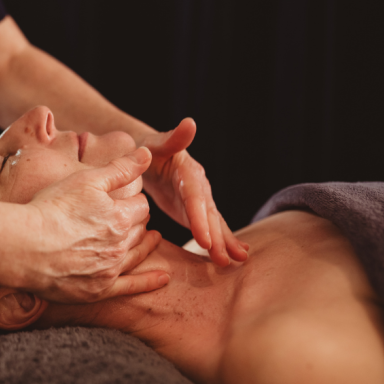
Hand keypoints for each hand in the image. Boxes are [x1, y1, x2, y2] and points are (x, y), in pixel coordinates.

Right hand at [27, 147, 168, 303]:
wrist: (26, 247)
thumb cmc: (52, 209)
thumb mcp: (87, 180)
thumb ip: (120, 168)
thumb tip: (147, 154)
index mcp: (121, 216)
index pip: (140, 205)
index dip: (135, 200)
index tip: (128, 198)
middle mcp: (121, 245)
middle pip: (140, 229)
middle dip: (139, 220)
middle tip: (134, 216)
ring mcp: (110, 269)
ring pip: (137, 254)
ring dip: (145, 244)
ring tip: (151, 238)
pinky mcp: (98, 290)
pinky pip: (131, 287)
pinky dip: (148, 282)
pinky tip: (162, 278)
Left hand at [139, 118, 248, 265]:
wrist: (146, 156)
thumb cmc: (146, 149)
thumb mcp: (156, 143)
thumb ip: (173, 138)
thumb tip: (190, 123)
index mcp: (188, 173)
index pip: (195, 198)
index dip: (200, 219)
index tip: (205, 240)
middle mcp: (199, 187)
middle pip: (209, 214)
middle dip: (218, 237)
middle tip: (227, 259)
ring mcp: (199, 201)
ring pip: (213, 224)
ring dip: (224, 243)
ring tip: (237, 260)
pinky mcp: (195, 212)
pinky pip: (208, 228)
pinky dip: (219, 242)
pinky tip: (231, 257)